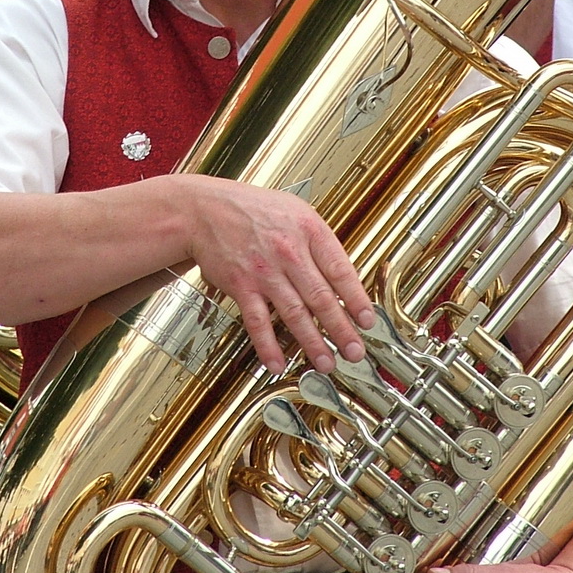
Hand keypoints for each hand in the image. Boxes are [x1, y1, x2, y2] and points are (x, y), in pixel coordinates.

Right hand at [177, 174, 373, 374]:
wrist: (205, 209)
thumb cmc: (252, 209)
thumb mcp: (296, 211)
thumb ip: (319, 242)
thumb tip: (343, 277)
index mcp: (308, 230)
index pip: (341, 271)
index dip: (357, 300)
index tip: (367, 321)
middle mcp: (289, 251)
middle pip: (322, 298)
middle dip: (341, 330)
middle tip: (354, 352)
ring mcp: (264, 271)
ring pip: (295, 314)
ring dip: (313, 343)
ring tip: (326, 362)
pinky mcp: (241, 285)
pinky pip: (257, 322)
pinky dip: (268, 346)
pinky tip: (277, 362)